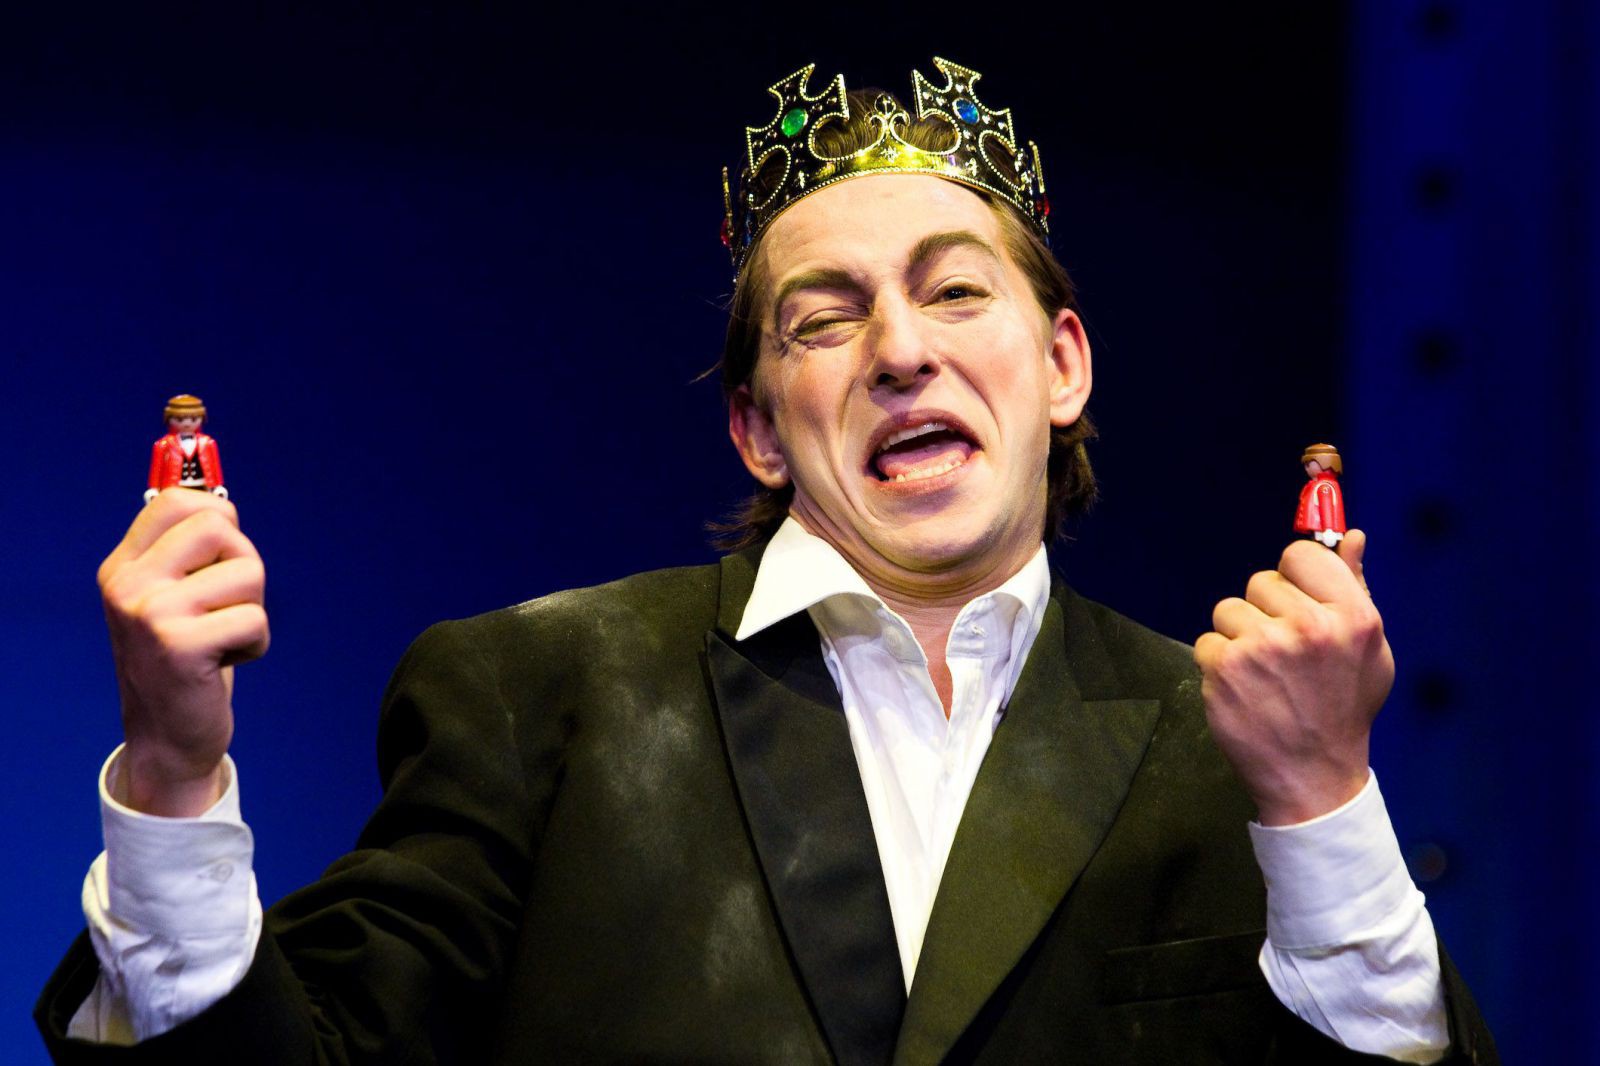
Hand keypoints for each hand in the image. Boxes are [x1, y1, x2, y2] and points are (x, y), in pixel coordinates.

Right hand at [97, 489, 268, 815]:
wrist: (169, 737)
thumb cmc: (188, 659)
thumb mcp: (174, 597)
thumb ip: (191, 553)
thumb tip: (224, 505)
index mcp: (124, 565)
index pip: (178, 501)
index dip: (220, 522)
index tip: (219, 560)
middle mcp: (127, 584)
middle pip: (220, 527)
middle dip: (245, 565)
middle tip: (226, 606)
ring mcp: (148, 613)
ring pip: (248, 572)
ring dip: (253, 610)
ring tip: (222, 639)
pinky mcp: (178, 646)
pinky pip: (255, 619)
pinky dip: (256, 644)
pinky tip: (226, 663)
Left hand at [1194, 530, 1391, 825]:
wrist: (1313, 776)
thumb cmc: (1343, 708)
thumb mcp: (1369, 650)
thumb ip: (1355, 588)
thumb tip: (1353, 535)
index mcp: (1352, 616)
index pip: (1300, 555)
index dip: (1293, 577)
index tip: (1296, 602)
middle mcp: (1308, 627)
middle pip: (1260, 582)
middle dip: (1266, 611)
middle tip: (1284, 653)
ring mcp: (1262, 648)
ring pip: (1229, 610)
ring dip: (1239, 637)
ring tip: (1264, 673)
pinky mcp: (1224, 668)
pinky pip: (1208, 641)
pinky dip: (1218, 663)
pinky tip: (1244, 689)